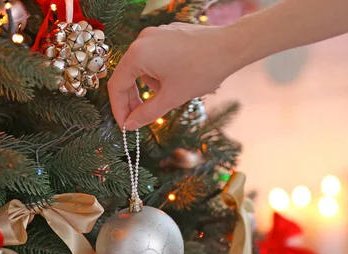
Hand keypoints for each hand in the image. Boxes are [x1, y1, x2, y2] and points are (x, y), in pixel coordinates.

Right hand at [108, 23, 240, 129]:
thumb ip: (147, 113)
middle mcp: (142, 40)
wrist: (230, 47)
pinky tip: (181, 78)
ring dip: (154, 85)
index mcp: (138, 54)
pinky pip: (156, 57)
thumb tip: (130, 124)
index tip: (126, 126)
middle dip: (135, 99)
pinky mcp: (168, 33)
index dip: (119, 109)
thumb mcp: (172, 97)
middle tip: (141, 119)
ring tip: (176, 91)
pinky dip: (162, 73)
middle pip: (128, 75)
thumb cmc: (202, 71)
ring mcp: (155, 34)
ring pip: (144, 67)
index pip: (117, 85)